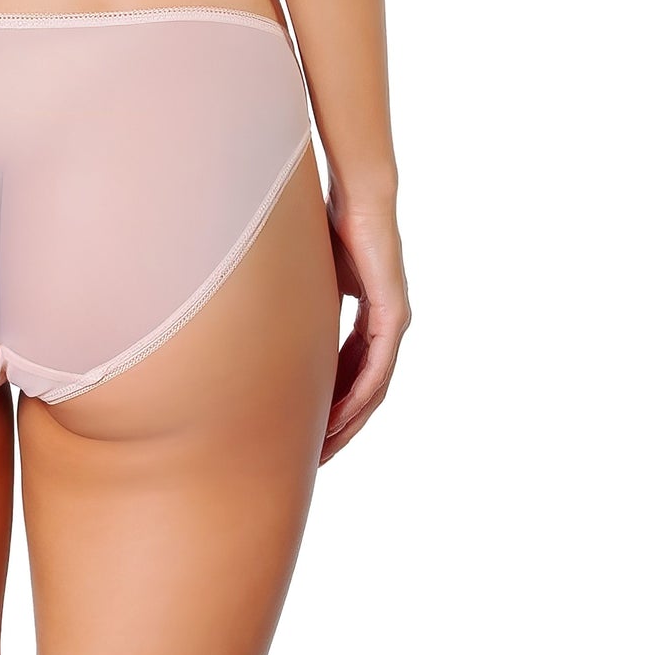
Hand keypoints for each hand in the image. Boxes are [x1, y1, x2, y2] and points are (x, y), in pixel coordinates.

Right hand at [322, 194, 409, 462]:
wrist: (359, 196)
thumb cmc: (328, 225)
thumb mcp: (308, 277)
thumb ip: (299, 305)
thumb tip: (261, 321)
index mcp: (369, 316)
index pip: (352, 372)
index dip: (330, 404)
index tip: (306, 430)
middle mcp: (387, 325)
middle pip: (365, 390)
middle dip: (339, 426)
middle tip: (313, 458)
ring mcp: (394, 323)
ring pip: (374, 389)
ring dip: (348, 422)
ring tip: (322, 450)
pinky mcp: (394, 317)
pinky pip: (377, 370)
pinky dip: (358, 398)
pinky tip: (338, 420)